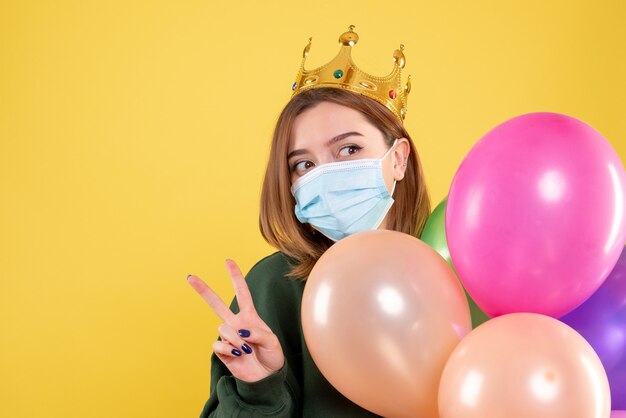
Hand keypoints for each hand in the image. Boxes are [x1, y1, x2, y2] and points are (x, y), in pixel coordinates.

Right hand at [186, 259, 284, 382]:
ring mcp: (228, 337)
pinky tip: (237, 355)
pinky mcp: (222, 351)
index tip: (228, 261)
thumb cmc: (272, 356)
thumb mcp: (273, 342)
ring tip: (246, 350)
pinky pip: (218, 344)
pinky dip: (229, 349)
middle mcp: (236, 324)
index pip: (242, 293)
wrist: (266, 378)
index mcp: (250, 317)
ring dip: (236, 339)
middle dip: (203, 290)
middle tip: (189, 277)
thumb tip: (241, 332)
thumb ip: (259, 333)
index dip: (235, 277)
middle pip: (216, 304)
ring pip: (222, 328)